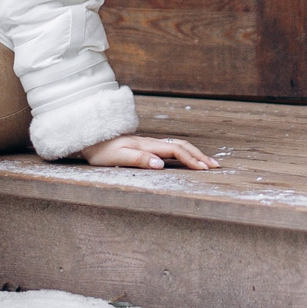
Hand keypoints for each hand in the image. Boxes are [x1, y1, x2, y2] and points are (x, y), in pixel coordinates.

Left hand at [79, 133, 218, 169]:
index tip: (204, 169)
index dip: (191, 160)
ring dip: (194, 154)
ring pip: (177, 146)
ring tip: (207, 163)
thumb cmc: (101, 151)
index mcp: (148, 145)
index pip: (176, 151)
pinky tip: (186, 159)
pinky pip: (170, 149)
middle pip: (182, 146)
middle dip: (200, 156)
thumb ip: (138, 159)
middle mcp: (151, 143)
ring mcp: (149, 144)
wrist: (90, 138)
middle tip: (216, 166)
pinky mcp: (146, 147)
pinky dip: (184, 154)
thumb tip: (160, 164)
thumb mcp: (117, 158)